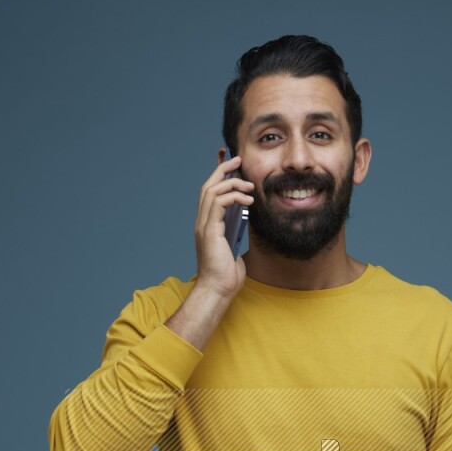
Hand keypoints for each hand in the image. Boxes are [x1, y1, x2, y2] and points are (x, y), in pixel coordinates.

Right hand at [194, 153, 254, 299]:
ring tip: (249, 185)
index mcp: (208, 225)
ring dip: (231, 182)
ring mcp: (203, 226)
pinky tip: (248, 200)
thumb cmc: (226, 275)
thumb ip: (237, 234)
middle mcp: (202, 222)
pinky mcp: (209, 231)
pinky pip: (219, 204)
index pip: (210, 193)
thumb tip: (246, 223)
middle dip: (223, 169)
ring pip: (212, 191)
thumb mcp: (235, 249)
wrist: (218, 290)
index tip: (232, 163)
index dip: (219, 175)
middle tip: (238, 160)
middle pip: (208, 186)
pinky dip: (234, 197)